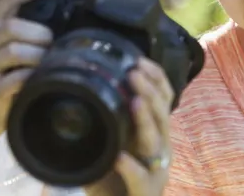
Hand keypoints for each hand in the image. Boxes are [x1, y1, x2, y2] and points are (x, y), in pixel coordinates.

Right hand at [0, 0, 69, 129]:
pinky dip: (33, 76)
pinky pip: (15, 78)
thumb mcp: (21, 39)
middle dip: (42, 33)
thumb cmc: (13, 66)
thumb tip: (75, 5)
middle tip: (56, 43)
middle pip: (13, 26)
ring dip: (39, 55)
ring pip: (14, 50)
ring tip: (49, 61)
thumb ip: (37, 21)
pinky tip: (40, 77)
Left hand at [85, 57, 174, 195]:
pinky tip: (120, 157)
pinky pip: (142, 179)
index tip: (139, 60)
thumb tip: (80, 86)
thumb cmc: (113, 176)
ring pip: (156, 142)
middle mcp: (160, 147)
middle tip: (134, 72)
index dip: (156, 78)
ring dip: (146, 120)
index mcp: (154, 131)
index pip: (163, 99)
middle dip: (150, 91)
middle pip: (162, 114)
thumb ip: (105, 119)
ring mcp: (156, 170)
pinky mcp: (147, 192)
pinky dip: (131, 168)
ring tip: (135, 103)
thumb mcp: (111, 141)